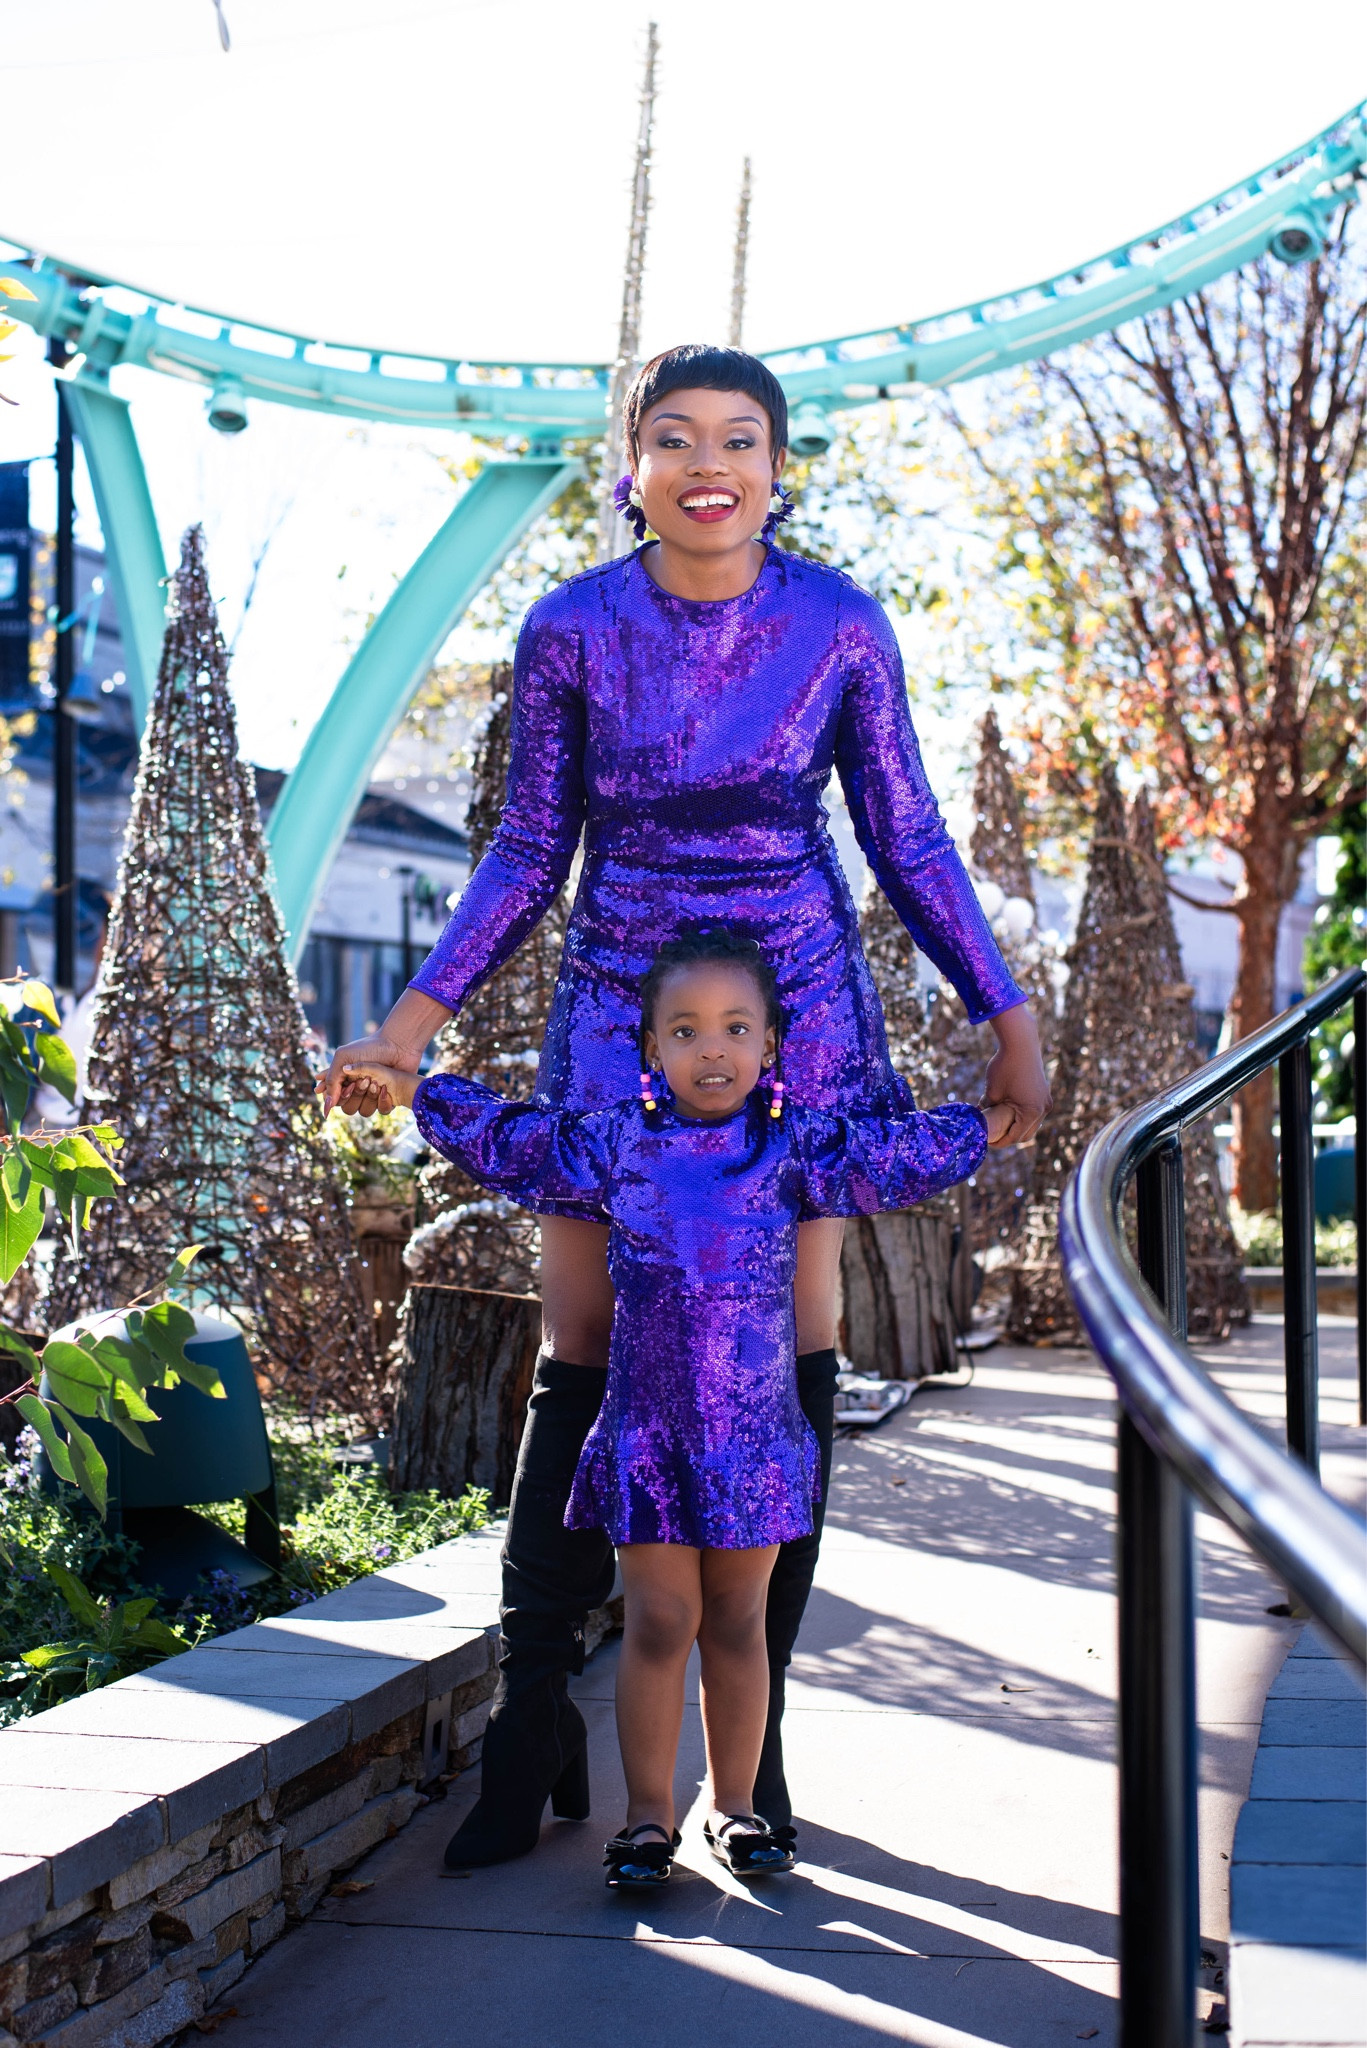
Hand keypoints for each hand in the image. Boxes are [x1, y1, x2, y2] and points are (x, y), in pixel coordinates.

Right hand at [317, 1035, 417, 1116]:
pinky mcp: (388, 1098)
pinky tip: (385, 1087)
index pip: (334, 1099)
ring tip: (375, 1081)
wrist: (398, 1045)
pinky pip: (382, 1110)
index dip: (339, 1096)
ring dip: (369, 1096)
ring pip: (364, 1111)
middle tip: (363, 1079)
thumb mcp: (344, 1058)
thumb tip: (327, 1104)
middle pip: (348, 1108)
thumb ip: (331, 1080)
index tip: (348, 1084)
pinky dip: (383, 1100)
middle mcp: (357, 1090)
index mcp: (344, 1080)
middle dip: (355, 1095)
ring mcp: (373, 1095)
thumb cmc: (370, 1048)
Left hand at [980, 1003, 1050, 1148]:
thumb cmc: (1005, 1066)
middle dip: (1009, 1137)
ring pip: (1031, 1124)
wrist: (1020, 1041)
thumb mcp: (992, 1091)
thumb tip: (979, 1117)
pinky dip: (1022, 1116)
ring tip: (999, 1126)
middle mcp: (1043, 1109)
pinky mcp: (1044, 1093)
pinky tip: (1008, 1113)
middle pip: (1026, 1134)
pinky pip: (1033, 1112)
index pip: (1015, 1137)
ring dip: (1017, 1127)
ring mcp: (1045, 1101)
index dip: (1000, 1142)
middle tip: (992, 1137)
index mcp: (1032, 1112)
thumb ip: (987, 1108)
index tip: (986, 1143)